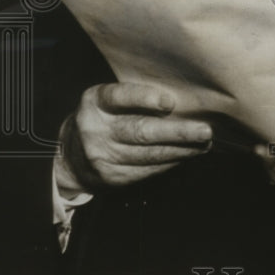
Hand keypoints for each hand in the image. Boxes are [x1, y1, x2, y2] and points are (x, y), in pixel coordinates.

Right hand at [56, 82, 211, 194]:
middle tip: (204, 131)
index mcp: (95, 102)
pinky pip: (147, 171)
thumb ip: (135, 96)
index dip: (144, 98)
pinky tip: (187, 156)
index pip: (118, 97)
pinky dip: (170, 163)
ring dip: (181, 150)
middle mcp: (96, 130)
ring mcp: (102, 157)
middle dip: (176, 132)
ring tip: (204, 144)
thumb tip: (181, 98)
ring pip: (148, 155)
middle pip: (140, 131)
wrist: (70, 157)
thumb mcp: (108, 100)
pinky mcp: (112, 177)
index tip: (169, 101)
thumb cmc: (103, 118)